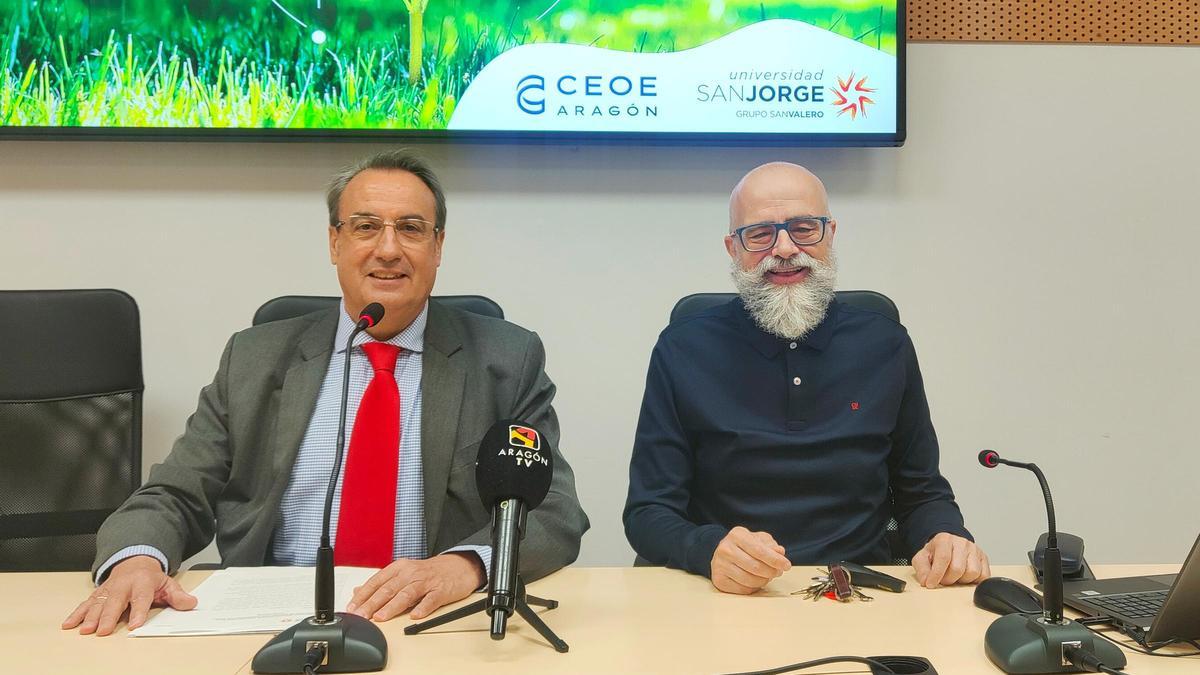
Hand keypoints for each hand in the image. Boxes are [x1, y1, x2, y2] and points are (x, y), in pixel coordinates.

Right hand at [62, 555, 196, 635]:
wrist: (134, 560)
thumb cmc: (150, 577)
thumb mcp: (168, 583)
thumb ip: (178, 596)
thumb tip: (191, 603)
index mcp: (143, 583)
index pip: (141, 598)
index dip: (139, 611)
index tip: (136, 625)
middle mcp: (123, 585)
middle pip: (115, 602)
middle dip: (108, 616)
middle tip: (102, 631)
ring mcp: (109, 589)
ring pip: (98, 603)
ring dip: (90, 617)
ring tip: (85, 630)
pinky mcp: (98, 593)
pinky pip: (85, 603)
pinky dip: (76, 613)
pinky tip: (69, 624)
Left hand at [347, 552, 484, 620]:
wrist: (459, 566)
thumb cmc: (429, 573)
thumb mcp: (403, 573)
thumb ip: (381, 583)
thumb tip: (357, 591)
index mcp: (399, 568)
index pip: (376, 582)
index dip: (363, 595)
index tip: (352, 608)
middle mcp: (411, 573)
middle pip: (388, 589)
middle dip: (372, 604)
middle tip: (361, 616)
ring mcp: (426, 582)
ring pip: (406, 594)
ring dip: (392, 607)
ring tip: (381, 617)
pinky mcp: (441, 590)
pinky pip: (431, 600)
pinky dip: (423, 608)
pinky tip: (415, 616)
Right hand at [709, 526, 791, 594]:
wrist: (722, 553)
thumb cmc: (744, 546)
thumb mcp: (758, 539)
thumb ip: (771, 545)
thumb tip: (780, 552)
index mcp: (736, 535)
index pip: (759, 550)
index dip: (775, 560)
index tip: (787, 565)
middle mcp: (725, 549)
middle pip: (755, 567)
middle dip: (771, 572)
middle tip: (778, 572)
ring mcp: (720, 565)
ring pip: (750, 580)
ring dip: (764, 581)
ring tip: (767, 576)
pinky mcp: (719, 579)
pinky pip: (743, 589)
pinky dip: (754, 588)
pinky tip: (756, 581)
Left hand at [913, 533, 990, 587]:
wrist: (948, 545)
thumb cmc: (936, 552)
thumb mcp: (922, 558)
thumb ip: (922, 569)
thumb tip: (925, 581)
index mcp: (945, 539)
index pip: (943, 558)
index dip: (937, 574)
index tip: (931, 584)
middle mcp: (961, 543)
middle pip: (958, 568)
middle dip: (948, 579)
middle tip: (943, 579)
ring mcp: (975, 550)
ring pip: (972, 572)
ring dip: (962, 580)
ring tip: (955, 577)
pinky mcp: (984, 558)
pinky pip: (984, 575)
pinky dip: (974, 580)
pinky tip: (965, 577)